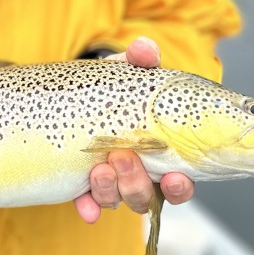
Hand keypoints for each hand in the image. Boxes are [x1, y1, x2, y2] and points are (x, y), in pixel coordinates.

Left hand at [73, 37, 194, 223]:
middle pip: (147, 196)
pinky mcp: (83, 186)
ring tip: (100, 168)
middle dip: (137, 184)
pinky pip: (88, 204)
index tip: (174, 178)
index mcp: (160, 152)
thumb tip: (145, 48)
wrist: (74, 94)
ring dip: (112, 190)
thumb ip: (139, 60)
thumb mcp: (126, 72)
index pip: (179, 181)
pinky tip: (84, 206)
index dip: (179, 186)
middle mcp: (139, 173)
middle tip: (123, 157)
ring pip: (119, 200)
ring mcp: (111, 182)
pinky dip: (88, 206)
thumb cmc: (113, 87)